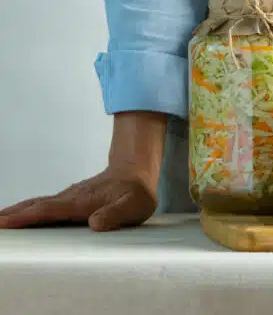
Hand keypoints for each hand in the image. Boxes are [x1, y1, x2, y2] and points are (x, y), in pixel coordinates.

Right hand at [0, 112, 166, 231]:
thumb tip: (95, 224)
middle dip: (13, 214)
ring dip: (17, 211)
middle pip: (37, 205)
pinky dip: (28, 210)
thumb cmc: (137, 192)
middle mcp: (71, 198)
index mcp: (82, 202)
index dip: (28, 216)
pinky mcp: (70, 198)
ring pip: (38, 203)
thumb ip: (116, 214)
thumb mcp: (134, 205)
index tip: (6, 222)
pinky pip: (44, 205)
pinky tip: (19, 216)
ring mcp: (69, 197)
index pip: (50, 210)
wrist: (136, 172)